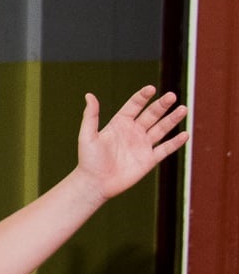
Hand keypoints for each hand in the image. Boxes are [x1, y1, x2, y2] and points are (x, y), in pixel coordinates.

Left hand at [76, 86, 186, 202]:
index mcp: (120, 122)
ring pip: (161, 129)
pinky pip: (165, 149)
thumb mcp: (87, 136)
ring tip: (183, 109)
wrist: (95, 184)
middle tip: (171, 96)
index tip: (151, 89)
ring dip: (172, 119)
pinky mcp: (149, 160)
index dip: (143, 96)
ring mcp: (143, 145)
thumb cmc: (88, 160)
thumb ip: (90, 116)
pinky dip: (175, 142)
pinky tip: (185, 134)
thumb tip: (89, 95)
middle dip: (162, 105)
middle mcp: (134, 131)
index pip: (135, 105)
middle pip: (152, 114)